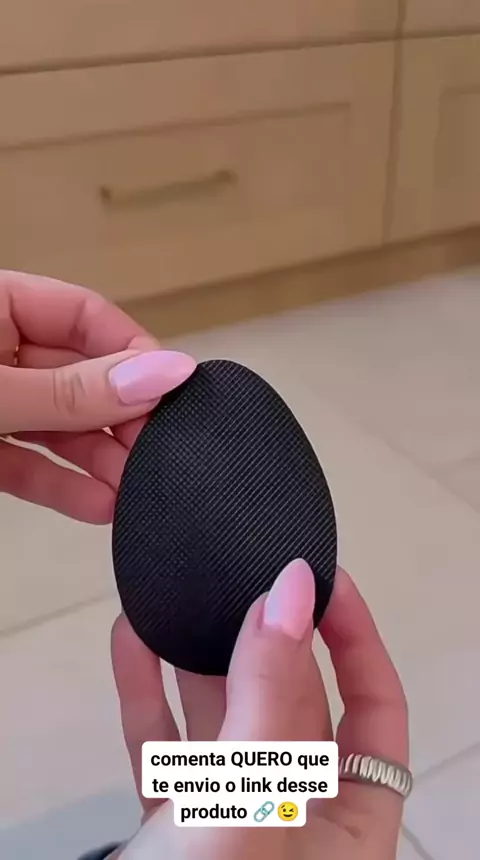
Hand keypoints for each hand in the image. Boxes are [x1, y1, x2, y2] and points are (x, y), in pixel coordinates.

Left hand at [0, 271, 195, 521]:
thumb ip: (69, 392)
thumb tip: (164, 375)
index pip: (85, 316)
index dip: (133, 353)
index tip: (174, 394)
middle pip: (78, 377)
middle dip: (121, 419)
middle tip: (161, 454)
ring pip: (57, 426)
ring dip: (99, 460)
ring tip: (139, 491)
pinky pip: (27, 462)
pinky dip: (60, 485)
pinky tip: (100, 507)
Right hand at [111, 563, 408, 858]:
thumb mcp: (252, 806)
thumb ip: (272, 697)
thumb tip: (292, 593)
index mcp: (350, 826)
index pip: (376, 708)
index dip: (356, 638)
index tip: (321, 581)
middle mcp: (297, 822)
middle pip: (294, 703)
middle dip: (266, 638)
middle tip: (243, 579)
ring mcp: (233, 825)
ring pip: (223, 719)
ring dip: (197, 657)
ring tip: (182, 600)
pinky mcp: (175, 829)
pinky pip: (167, 746)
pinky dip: (149, 693)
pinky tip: (134, 644)